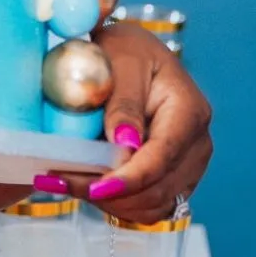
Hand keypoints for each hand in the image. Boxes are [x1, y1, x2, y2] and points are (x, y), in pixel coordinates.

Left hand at [42, 24, 211, 221]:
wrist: (132, 54)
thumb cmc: (125, 51)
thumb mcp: (121, 60)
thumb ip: (123, 101)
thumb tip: (125, 143)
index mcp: (189, 111)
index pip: (161, 157)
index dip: (128, 179)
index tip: (93, 187)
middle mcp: (196, 143)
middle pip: (157, 188)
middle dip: (108, 193)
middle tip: (58, 181)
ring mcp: (188, 164)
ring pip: (152, 204)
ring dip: (109, 202)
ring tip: (66, 180)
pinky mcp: (173, 177)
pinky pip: (148, 206)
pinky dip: (117, 203)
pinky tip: (87, 183)